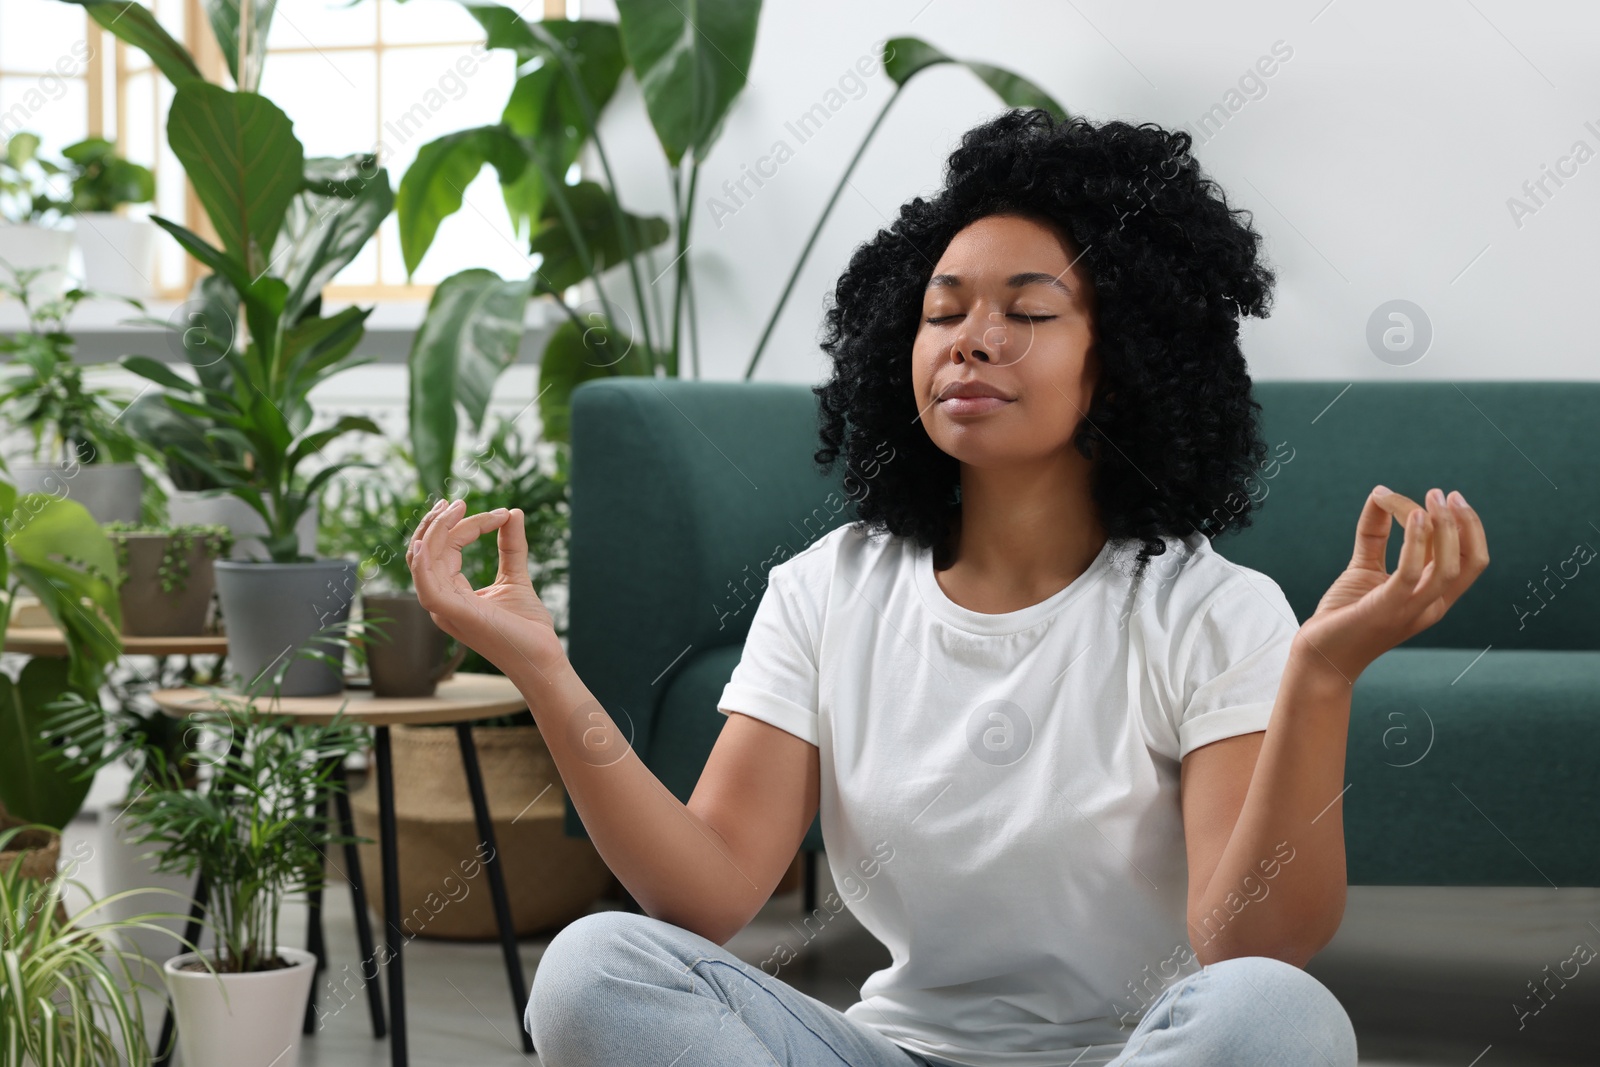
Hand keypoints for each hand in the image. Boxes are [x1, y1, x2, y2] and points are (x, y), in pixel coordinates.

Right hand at [407, 498, 563, 676]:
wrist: (543, 657)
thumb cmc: (528, 626)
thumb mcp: (516, 576)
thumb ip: (511, 546)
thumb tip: (513, 512)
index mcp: (452, 593)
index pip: (444, 549)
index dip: (465, 526)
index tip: (500, 514)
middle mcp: (442, 600)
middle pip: (424, 552)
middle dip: (436, 523)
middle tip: (457, 501)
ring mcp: (445, 608)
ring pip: (423, 561)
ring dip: (435, 530)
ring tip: (455, 508)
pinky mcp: (455, 614)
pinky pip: (427, 585)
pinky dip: (423, 562)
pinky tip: (427, 540)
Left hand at [1294, 486, 1488, 683]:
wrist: (1320, 657)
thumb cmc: (1345, 614)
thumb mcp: (1365, 567)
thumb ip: (1375, 533)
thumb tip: (1380, 494)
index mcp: (1432, 597)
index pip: (1467, 560)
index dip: (1467, 527)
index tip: (1446, 497)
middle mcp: (1430, 606)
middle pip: (1465, 562)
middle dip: (1463, 523)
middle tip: (1442, 492)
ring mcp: (1411, 610)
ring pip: (1447, 568)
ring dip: (1444, 529)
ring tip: (1430, 498)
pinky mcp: (1385, 609)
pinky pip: (1410, 573)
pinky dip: (1415, 542)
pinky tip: (1413, 515)